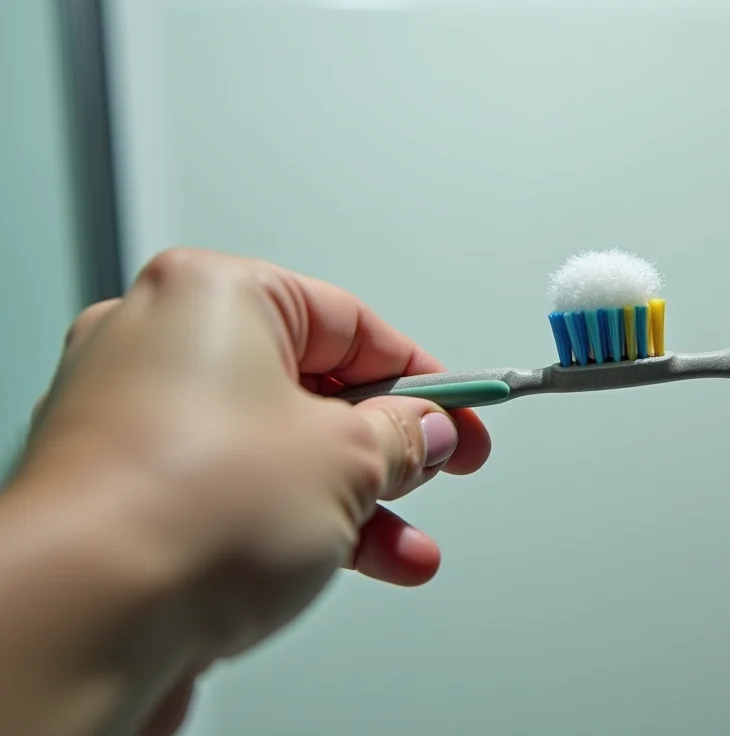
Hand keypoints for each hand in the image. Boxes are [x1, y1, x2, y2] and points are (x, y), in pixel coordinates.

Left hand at [5, 249, 489, 733]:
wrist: (82, 617)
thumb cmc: (183, 509)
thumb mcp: (346, 459)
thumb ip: (403, 436)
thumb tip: (423, 432)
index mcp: (212, 294)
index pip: (350, 321)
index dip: (422, 375)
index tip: (463, 411)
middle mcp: (160, 343)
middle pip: (311, 386)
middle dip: (386, 444)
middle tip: (435, 467)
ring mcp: (133, 419)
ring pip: (274, 448)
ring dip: (352, 498)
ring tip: (404, 542)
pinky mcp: (125, 489)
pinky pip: (233, 490)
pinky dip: (293, 520)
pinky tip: (352, 559)